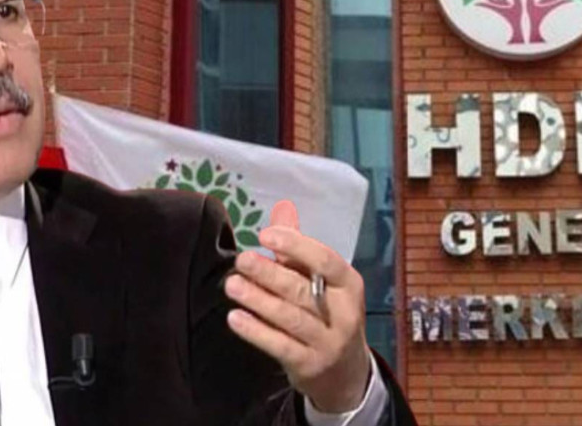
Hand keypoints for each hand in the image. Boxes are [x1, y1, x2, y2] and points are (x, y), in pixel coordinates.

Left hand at [223, 200, 370, 412]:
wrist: (345, 374)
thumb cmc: (328, 315)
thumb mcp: (322, 282)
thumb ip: (299, 248)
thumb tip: (282, 208)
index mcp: (349, 284)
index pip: (325, 260)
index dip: (295, 245)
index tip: (264, 234)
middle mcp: (344, 313)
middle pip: (303, 289)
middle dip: (269, 274)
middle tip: (242, 260)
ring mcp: (328, 342)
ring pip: (290, 317)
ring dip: (259, 300)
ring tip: (232, 285)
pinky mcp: (310, 365)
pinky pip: (280, 346)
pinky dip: (256, 331)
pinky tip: (235, 318)